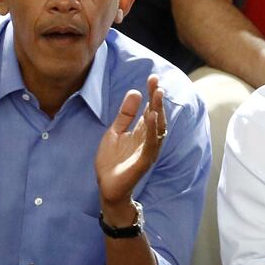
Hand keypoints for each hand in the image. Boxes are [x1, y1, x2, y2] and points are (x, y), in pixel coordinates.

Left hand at [95, 75, 166, 207]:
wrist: (107, 187)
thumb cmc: (112, 161)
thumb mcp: (115, 131)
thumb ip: (125, 114)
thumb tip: (135, 92)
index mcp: (141, 131)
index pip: (150, 109)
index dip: (151, 94)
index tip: (152, 78)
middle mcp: (148, 139)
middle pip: (157, 116)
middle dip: (157, 99)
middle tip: (156, 82)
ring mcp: (148, 150)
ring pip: (158, 128)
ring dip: (158, 111)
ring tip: (157, 94)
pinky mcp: (144, 161)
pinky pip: (151, 144)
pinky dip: (152, 130)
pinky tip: (150, 116)